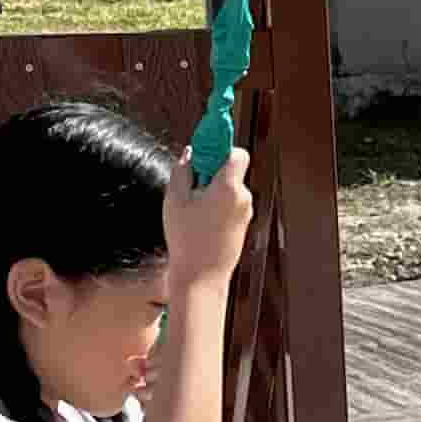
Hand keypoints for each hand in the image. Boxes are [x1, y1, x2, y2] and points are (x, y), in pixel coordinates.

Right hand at [164, 145, 252, 285]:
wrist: (202, 278)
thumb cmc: (187, 240)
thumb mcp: (175, 199)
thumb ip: (183, 170)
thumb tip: (191, 153)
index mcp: (229, 187)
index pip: (236, 152)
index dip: (221, 147)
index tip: (207, 144)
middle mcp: (243, 198)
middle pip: (231, 169)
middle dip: (212, 170)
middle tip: (191, 183)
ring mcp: (245, 212)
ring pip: (230, 188)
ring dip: (213, 190)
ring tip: (193, 209)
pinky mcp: (243, 225)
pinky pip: (230, 204)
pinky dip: (217, 205)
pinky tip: (201, 221)